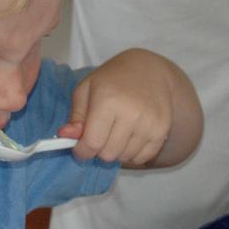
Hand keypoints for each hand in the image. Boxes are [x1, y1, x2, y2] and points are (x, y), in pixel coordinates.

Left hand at [66, 49, 187, 166]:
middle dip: (99, 151)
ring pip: (124, 158)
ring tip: (116, 133)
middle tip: (100, 136)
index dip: (82, 152)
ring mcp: (149, 122)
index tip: (80, 149)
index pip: (92, 143)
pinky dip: (132, 154)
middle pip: (108, 154)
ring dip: (116, 152)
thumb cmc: (112, 80)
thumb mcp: (86, 90)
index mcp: (108, 100)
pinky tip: (130, 138)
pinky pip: (142, 158)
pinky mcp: (162, 130)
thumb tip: (66, 136)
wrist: (149, 70)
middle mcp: (131, 113)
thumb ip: (75, 116)